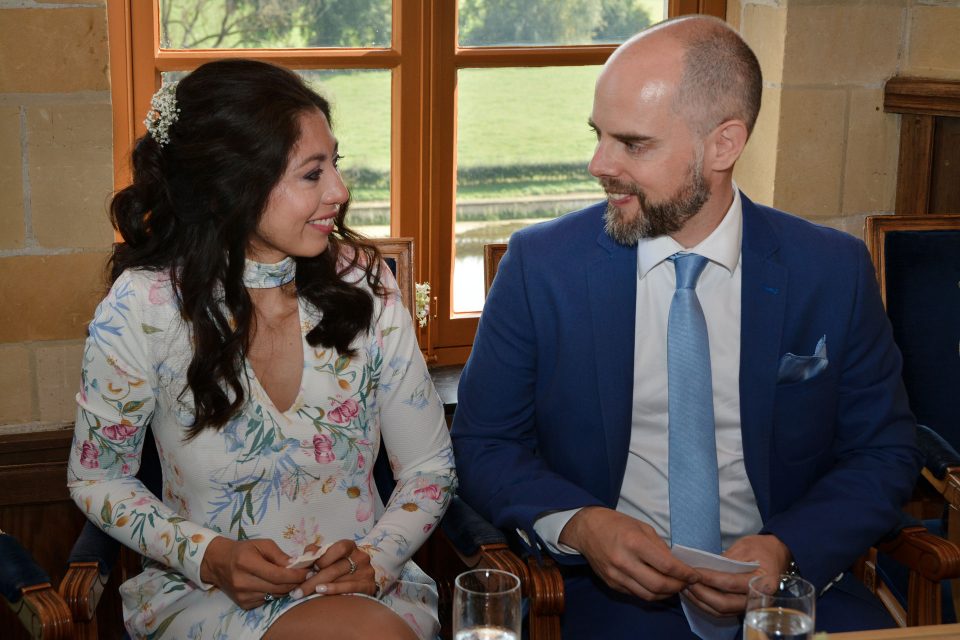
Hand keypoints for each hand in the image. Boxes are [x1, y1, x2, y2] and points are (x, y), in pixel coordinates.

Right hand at [200, 536, 308, 609]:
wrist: (218, 563)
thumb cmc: (242, 550)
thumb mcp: (262, 544)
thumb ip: (279, 555)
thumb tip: (296, 565)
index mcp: (247, 563)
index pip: (277, 575)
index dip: (295, 575)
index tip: (308, 571)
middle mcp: (243, 582)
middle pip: (277, 588)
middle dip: (295, 582)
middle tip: (306, 575)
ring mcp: (242, 596)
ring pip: (274, 596)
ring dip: (287, 588)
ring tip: (293, 579)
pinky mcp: (243, 604)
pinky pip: (267, 601)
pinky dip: (275, 593)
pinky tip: (275, 585)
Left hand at [290, 539, 376, 598]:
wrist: (356, 583)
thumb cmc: (336, 567)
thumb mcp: (326, 557)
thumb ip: (315, 554)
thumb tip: (300, 558)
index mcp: (350, 546)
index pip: (339, 548)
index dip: (323, 558)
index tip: (308, 569)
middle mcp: (361, 557)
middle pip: (335, 568)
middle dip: (313, 580)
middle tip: (297, 591)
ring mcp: (366, 572)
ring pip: (340, 579)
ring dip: (319, 587)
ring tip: (302, 594)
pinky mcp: (369, 586)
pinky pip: (350, 588)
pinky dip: (334, 590)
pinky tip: (320, 592)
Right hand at [559, 507, 700, 599]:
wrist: (586, 529)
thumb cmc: (616, 524)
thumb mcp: (642, 527)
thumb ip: (660, 547)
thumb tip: (677, 565)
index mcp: (634, 542)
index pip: (666, 566)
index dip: (684, 573)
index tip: (694, 575)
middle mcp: (624, 561)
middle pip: (659, 585)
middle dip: (678, 586)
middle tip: (687, 583)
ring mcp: (616, 575)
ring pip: (648, 595)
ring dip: (666, 594)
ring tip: (675, 586)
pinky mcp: (612, 583)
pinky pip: (636, 594)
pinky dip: (651, 593)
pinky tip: (658, 586)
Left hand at [684, 534, 791, 616]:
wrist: (778, 554)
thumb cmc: (761, 548)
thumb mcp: (745, 546)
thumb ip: (727, 559)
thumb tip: (705, 568)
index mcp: (763, 582)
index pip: (731, 583)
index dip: (710, 579)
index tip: (694, 572)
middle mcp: (759, 598)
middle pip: (725, 604)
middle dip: (702, 593)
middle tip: (686, 582)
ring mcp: (751, 606)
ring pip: (721, 611)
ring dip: (701, 601)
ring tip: (685, 588)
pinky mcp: (743, 607)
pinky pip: (722, 611)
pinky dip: (706, 604)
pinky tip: (694, 594)